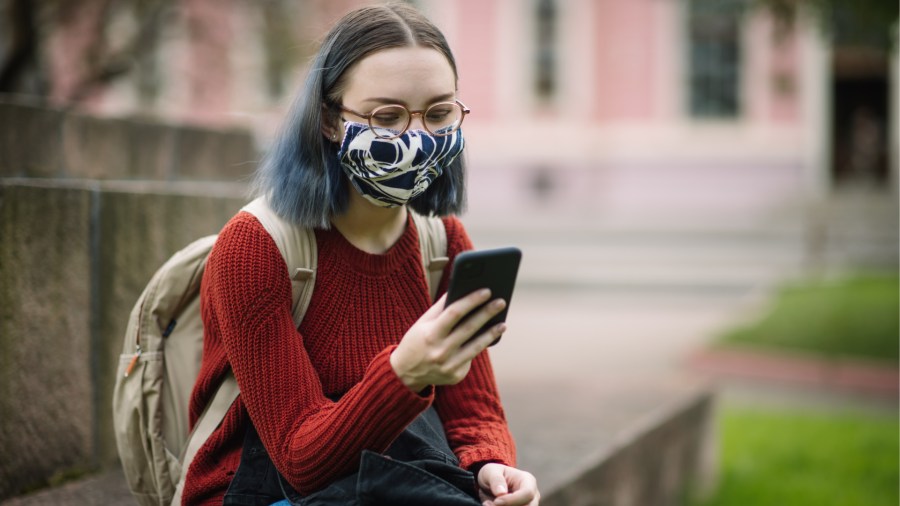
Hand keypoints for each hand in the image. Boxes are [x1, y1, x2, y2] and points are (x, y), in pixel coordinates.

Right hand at [390, 290, 506, 391]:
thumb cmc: (416, 341)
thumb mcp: (422, 323)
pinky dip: (479, 347)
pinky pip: (470, 358)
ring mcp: (448, 366)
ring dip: (491, 333)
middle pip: (469, 328)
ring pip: (476, 346)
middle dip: (487, 313)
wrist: (405, 373)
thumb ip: (440, 308)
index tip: (486, 291)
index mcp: (430, 334)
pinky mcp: (455, 376)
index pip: (455, 312)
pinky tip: (488, 339)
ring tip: (502, 324)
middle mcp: (440, 351)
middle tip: (501, 302)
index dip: (471, 300)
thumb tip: (459, 289)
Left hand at [477, 463, 539, 505]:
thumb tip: (501, 493)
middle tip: (491, 504)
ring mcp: (529, 505)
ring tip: (489, 504)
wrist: (491, 483)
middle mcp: (533, 494)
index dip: (512, 500)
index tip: (496, 501)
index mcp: (528, 480)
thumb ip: (496, 480)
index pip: (527, 493)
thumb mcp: (490, 472)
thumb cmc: (492, 474)